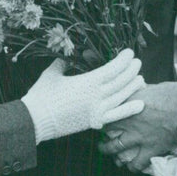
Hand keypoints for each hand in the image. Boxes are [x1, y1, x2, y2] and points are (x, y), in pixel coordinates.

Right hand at [21, 49, 143, 143]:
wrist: (35, 120)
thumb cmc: (41, 95)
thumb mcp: (52, 73)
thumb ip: (63, 62)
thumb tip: (68, 53)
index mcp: (87, 81)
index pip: (112, 68)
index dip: (123, 60)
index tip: (129, 53)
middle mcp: (96, 95)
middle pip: (120, 81)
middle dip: (131, 70)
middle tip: (138, 63)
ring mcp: (97, 110)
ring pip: (121, 97)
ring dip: (133, 87)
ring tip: (142, 79)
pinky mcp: (94, 122)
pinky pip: (117, 116)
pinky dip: (129, 109)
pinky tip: (140, 104)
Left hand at [99, 81, 176, 170]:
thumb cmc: (176, 94)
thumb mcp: (155, 87)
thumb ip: (144, 93)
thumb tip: (142, 92)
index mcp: (129, 104)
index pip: (107, 112)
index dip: (104, 118)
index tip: (104, 120)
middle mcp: (129, 121)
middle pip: (107, 132)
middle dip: (104, 138)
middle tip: (103, 142)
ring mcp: (138, 137)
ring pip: (116, 149)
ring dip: (112, 153)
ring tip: (113, 157)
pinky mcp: (151, 150)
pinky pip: (137, 164)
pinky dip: (134, 167)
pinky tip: (133, 167)